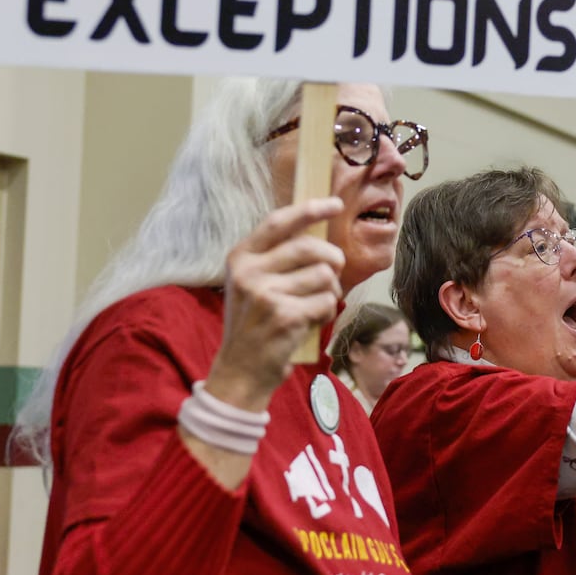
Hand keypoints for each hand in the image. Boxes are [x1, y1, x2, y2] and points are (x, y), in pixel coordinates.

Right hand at [207, 197, 346, 409]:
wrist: (240, 369)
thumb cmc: (255, 323)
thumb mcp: (252, 283)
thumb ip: (276, 257)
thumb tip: (318, 232)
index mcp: (241, 257)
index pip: (279, 222)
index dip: (310, 209)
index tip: (335, 204)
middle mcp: (249, 272)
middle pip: (310, 247)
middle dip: (333, 259)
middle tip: (335, 271)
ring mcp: (265, 293)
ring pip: (324, 275)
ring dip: (330, 292)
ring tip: (314, 306)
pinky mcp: (284, 315)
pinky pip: (326, 301)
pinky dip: (326, 312)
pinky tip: (310, 322)